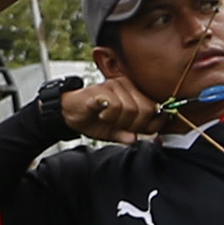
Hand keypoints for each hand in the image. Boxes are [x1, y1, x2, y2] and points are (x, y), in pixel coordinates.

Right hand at [48, 74, 162, 141]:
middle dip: (135, 125)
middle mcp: (126, 85)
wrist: (68, 112)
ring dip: (119, 121)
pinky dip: (109, 116)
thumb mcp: (113, 131)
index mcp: (134, 93)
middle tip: (121, 127)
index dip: (150, 125)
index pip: (155, 109)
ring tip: (107, 120)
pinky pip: (115, 105)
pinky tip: (101, 115)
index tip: (137, 131)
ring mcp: (113, 86)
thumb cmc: (92, 119)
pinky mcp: (101, 90)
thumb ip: (127, 133)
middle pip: (147, 109)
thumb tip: (136, 138)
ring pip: (131, 109)